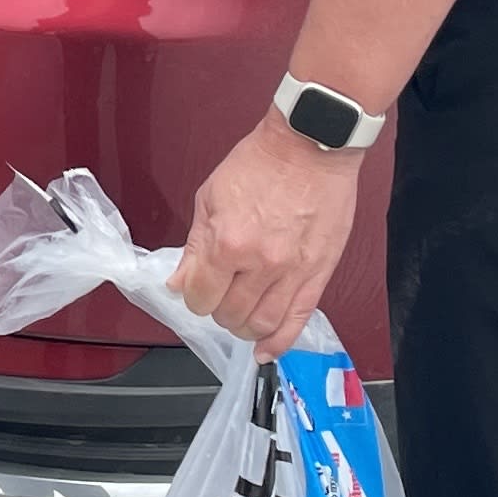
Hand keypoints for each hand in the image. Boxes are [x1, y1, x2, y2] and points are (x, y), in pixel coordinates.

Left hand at [177, 110, 365, 350]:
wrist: (311, 145)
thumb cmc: (262, 163)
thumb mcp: (210, 197)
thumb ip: (195, 246)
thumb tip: (179, 282)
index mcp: (228, 242)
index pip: (199, 296)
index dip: (192, 295)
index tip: (195, 289)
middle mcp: (260, 263)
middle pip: (229, 314)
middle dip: (217, 310)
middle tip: (218, 297)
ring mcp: (292, 272)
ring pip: (261, 324)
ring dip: (244, 328)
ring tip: (240, 317)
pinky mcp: (319, 274)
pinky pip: (298, 320)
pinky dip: (280, 343)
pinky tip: (266, 351)